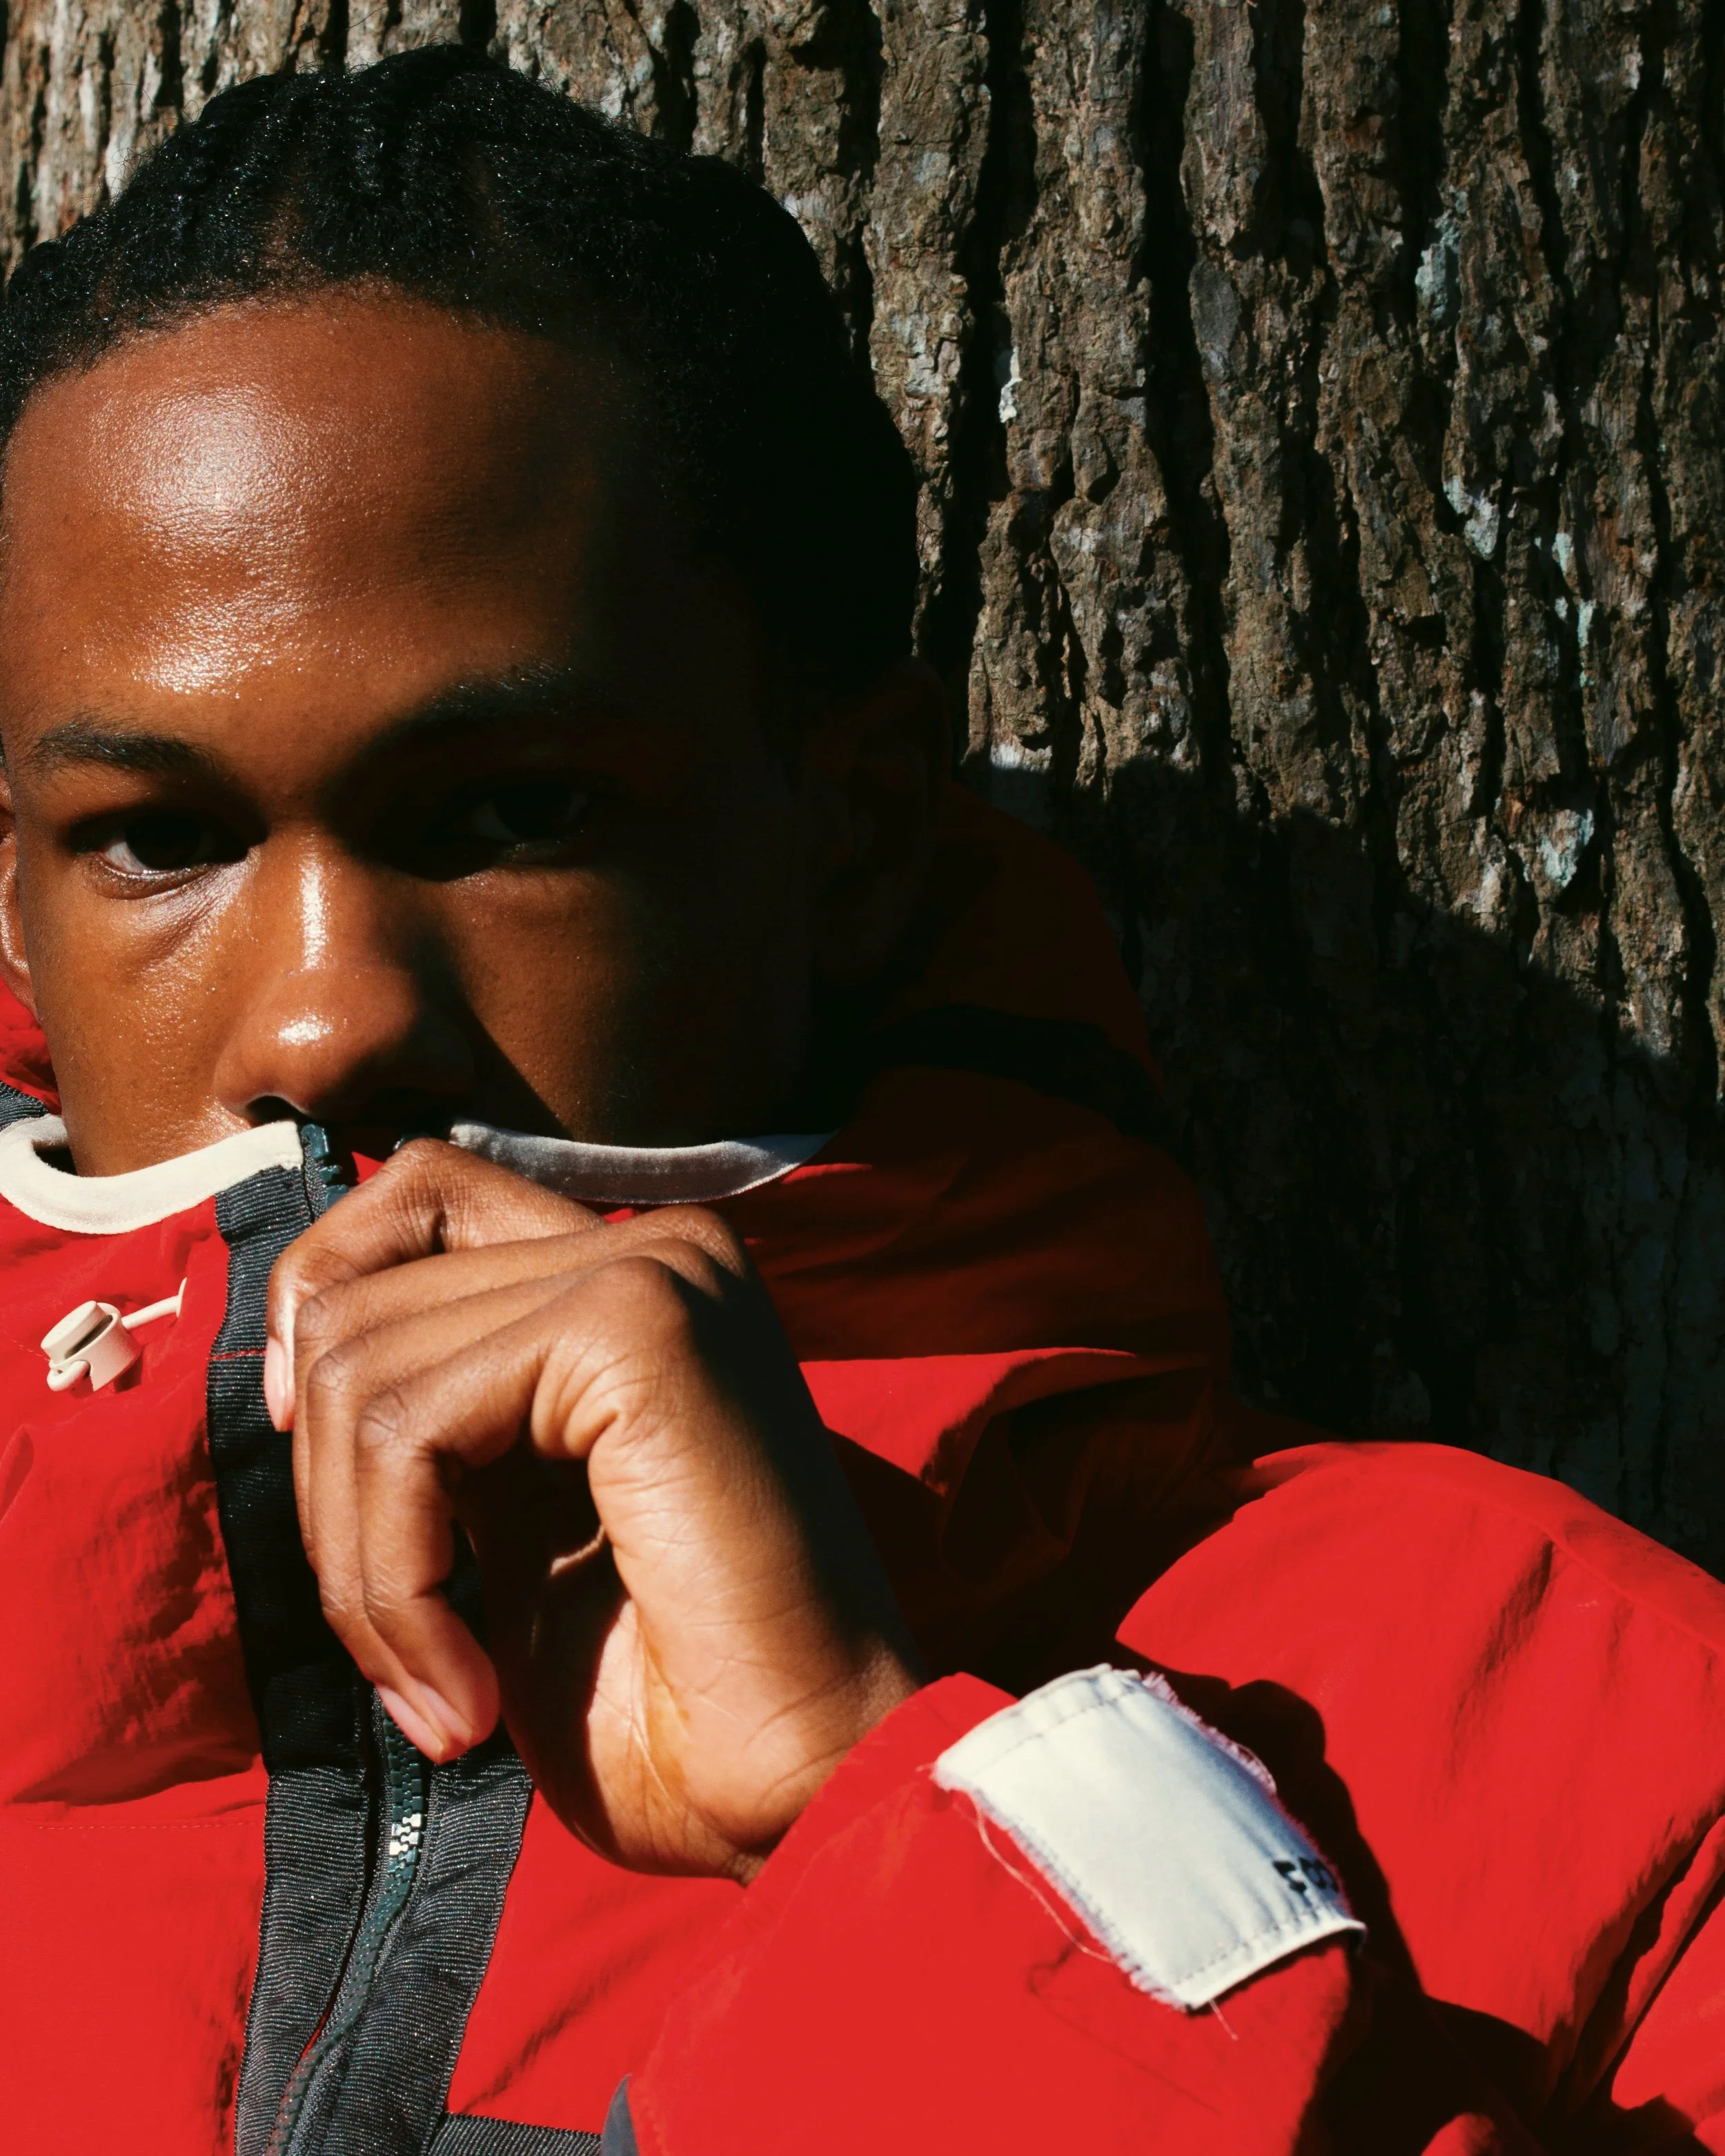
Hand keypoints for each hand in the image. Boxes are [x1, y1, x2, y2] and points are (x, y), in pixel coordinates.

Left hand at [265, 1141, 918, 1880]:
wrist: (808, 1787)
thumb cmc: (667, 1696)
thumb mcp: (509, 1523)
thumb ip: (436, 1419)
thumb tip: (288, 1367)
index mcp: (636, 1281)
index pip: (417, 1193)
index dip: (324, 1306)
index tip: (322, 1458)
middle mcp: (656, 1248)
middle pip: (360, 1299)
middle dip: (332, 1506)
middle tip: (408, 1658)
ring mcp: (655, 1271)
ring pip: (362, 1365)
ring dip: (365, 1572)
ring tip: (443, 1686)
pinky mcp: (639, 1326)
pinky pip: (411, 1426)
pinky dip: (397, 1581)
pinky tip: (468, 1686)